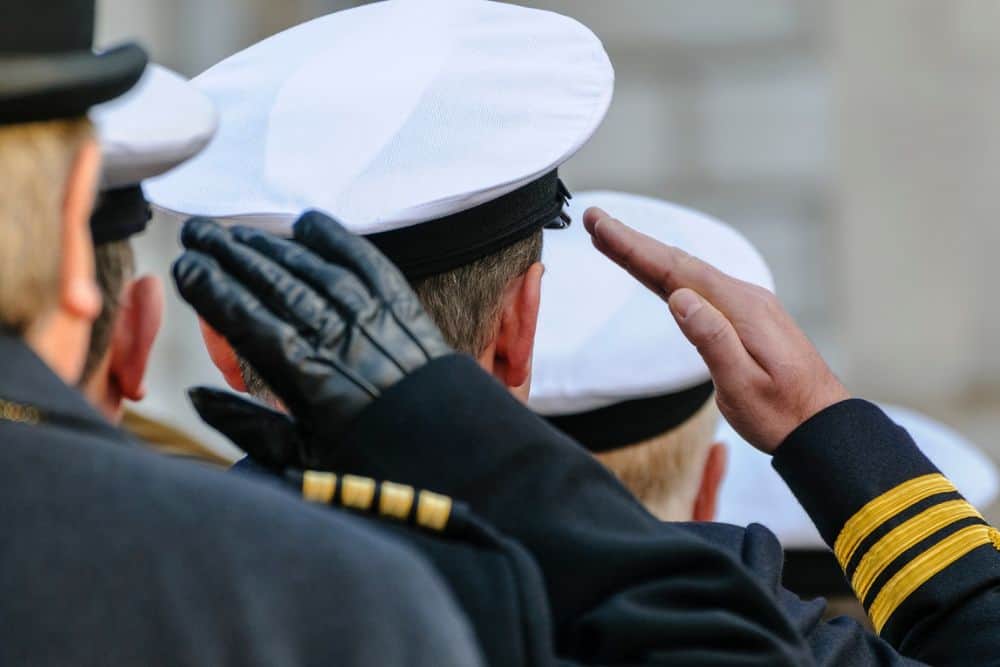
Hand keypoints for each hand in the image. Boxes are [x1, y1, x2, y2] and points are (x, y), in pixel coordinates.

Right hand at [173, 211, 450, 468]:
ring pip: (317, 270)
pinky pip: (368, 265)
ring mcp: (376, 321)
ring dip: (274, 247)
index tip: (186, 267)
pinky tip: (308, 222)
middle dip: (234, 255)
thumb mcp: (305, 462)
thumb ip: (248, 427)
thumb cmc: (375, 464)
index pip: (253, 323)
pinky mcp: (405, 310)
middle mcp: (343, 341)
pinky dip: (338, 240)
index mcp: (313, 381)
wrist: (452, 456)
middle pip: (279, 286)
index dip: (217, 292)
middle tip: (198, 231)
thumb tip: (195, 396)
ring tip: (239, 232)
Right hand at [583, 207, 848, 452]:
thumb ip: (711, 339)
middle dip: (633, 242)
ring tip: (614, 240)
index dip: (633, 247)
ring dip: (649, 255)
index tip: (600, 225)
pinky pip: (701, 286)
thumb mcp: (741, 386)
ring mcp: (748, 305)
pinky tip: (659, 273)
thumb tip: (679, 298)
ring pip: (688, 273)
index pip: (675, 271)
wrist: (824, 427)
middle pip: (678, 264)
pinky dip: (671, 274)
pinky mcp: (747, 317)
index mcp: (740, 310)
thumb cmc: (782, 414)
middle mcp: (744, 298)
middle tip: (595, 221)